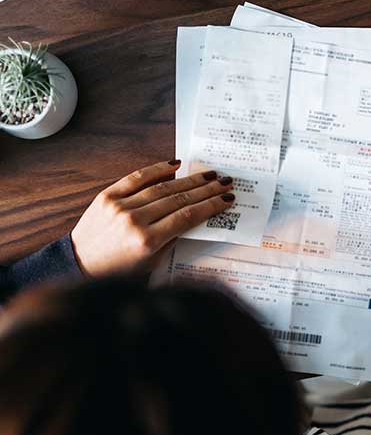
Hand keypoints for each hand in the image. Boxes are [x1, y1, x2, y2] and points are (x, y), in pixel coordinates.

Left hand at [70, 160, 234, 276]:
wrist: (80, 264)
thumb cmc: (118, 269)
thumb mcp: (152, 262)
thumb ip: (173, 238)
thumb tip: (196, 216)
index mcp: (147, 241)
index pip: (187, 217)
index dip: (210, 206)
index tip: (227, 200)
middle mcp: (134, 221)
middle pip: (179, 199)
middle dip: (206, 190)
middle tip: (225, 182)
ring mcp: (120, 206)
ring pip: (163, 187)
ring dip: (190, 180)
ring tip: (209, 174)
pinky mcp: (107, 196)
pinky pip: (136, 178)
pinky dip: (157, 169)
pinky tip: (176, 165)